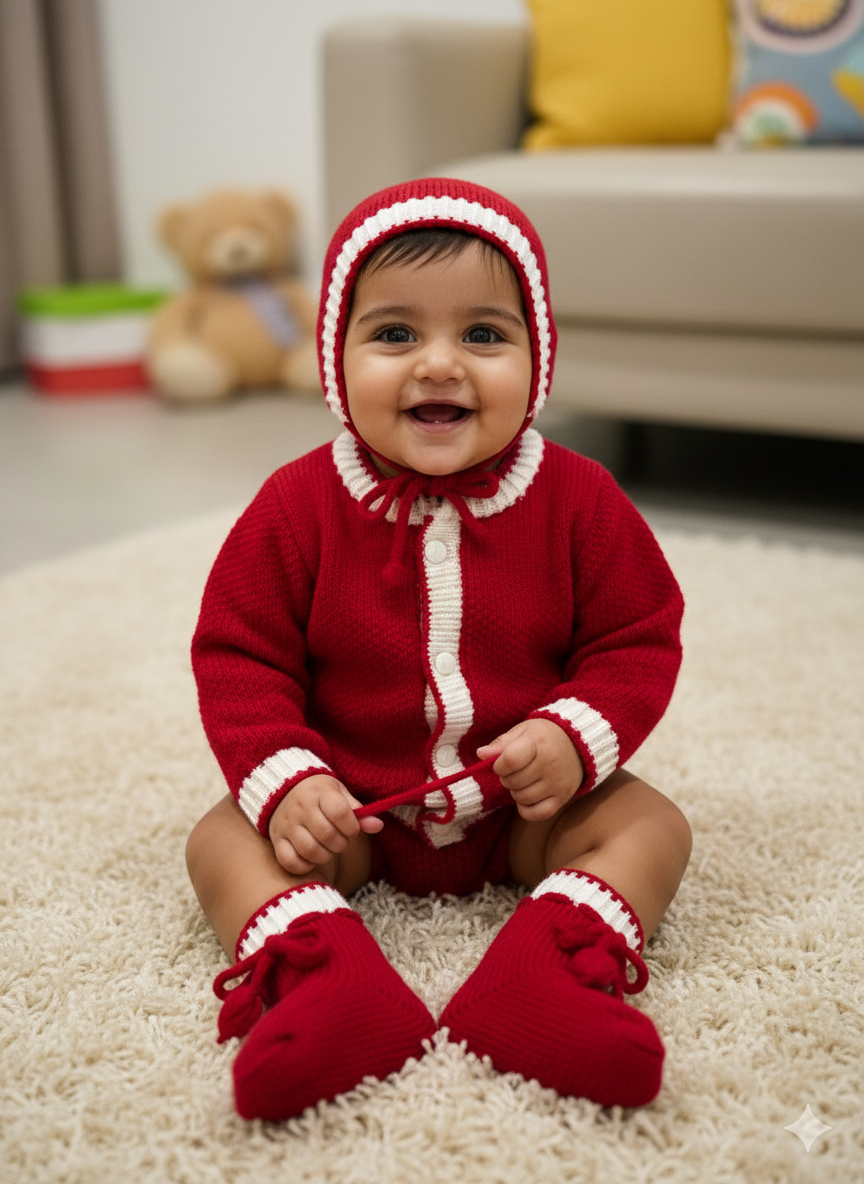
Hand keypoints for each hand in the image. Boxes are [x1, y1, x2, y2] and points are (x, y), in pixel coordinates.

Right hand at [268, 774, 382, 875]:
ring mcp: (287, 825)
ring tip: (327, 848)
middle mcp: (301, 808)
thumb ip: (359, 811)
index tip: (352, 828)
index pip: (340, 813)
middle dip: (341, 843)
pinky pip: (290, 861)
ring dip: (325, 855)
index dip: (352, 827)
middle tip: (340, 839)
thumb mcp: (340, 795)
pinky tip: (311, 858)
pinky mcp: (277, 839)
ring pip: (309, 850)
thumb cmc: (319, 793)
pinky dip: (304, 865)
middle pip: (327, 835)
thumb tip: (378, 826)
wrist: (284, 788)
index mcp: (320, 793)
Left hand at [478, 718, 583, 821]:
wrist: (577, 744)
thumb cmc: (543, 737)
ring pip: (522, 798)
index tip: (501, 763)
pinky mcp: (563, 798)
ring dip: (516, 791)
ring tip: (523, 780)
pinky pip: (537, 814)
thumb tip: (480, 754)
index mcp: (537, 744)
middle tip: (515, 770)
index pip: (510, 760)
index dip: (499, 765)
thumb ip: (501, 743)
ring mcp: (558, 783)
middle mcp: (550, 764)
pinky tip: (528, 797)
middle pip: (513, 782)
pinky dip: (526, 809)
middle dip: (507, 778)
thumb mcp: (522, 732)